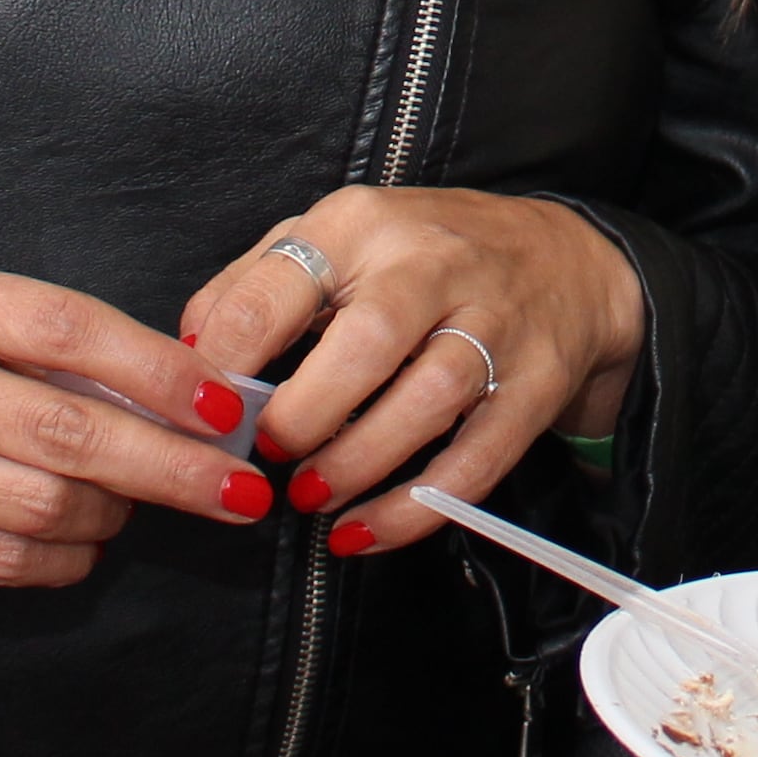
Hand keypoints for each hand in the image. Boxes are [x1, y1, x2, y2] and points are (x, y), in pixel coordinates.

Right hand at [0, 255, 262, 586]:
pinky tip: (83, 539)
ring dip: (117, 512)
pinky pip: (0, 562)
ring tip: (139, 501)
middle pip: (70, 433)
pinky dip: (64, 557)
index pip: (65, 330)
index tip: (227, 402)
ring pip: (42, 506)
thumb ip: (24, 332)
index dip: (160, 371)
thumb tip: (162, 377)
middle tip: (244, 487)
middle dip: (175, 466)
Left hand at [181, 187, 644, 556]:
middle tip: (270, 454)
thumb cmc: (421, 254)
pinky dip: (416, 507)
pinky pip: (477, 457)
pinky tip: (365, 532)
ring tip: (312, 497)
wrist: (566, 259)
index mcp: (363, 224)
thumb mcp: (334, 238)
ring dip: (360, 461)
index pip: (283, 280)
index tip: (204, 408)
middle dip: (308, 411)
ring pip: (430, 399)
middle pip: (370, 340)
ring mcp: (494, 324)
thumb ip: (253, 284)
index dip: (231, 353)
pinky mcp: (534, 384)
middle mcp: (434, 265)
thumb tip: (191, 353)